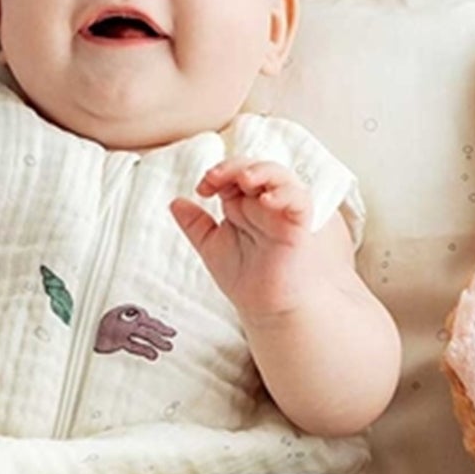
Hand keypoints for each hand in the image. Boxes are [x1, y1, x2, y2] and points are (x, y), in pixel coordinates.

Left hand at [170, 159, 324, 318]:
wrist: (264, 306)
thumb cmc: (244, 276)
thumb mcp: (210, 245)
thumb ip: (194, 224)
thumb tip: (175, 202)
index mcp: (242, 203)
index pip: (232, 174)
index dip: (218, 174)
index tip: (202, 188)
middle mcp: (263, 203)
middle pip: (255, 167)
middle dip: (234, 167)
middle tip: (214, 178)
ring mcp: (282, 212)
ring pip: (280, 176)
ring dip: (261, 171)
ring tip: (244, 179)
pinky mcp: (298, 225)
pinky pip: (299, 200)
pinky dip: (285, 194)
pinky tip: (267, 200)